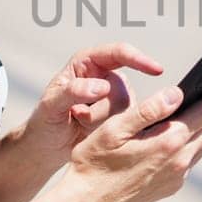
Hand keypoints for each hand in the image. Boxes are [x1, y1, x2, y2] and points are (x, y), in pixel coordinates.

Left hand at [22, 42, 163, 167]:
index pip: (119, 53)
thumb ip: (74, 92)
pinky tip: (91, 132)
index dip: (139, 60)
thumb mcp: (51, 105)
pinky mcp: (119, 116)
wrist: (47, 147)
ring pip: (127, 109)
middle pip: (122, 89)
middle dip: (101, 109)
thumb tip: (102, 86)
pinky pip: (128, 123)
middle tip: (77, 116)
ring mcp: (113, 97)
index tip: (156, 70)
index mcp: (86, 63)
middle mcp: (104, 76)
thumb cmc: (45, 121)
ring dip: (103, 122)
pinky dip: (110, 131)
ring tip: (81, 124)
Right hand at [47, 72, 201, 201]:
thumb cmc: (94, 162)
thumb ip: (149, 110)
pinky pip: (192, 158)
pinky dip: (197, 140)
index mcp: (168, 142)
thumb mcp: (116, 129)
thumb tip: (177, 93)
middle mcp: (179, 161)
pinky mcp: (171, 186)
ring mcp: (177, 177)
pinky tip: (191, 132)